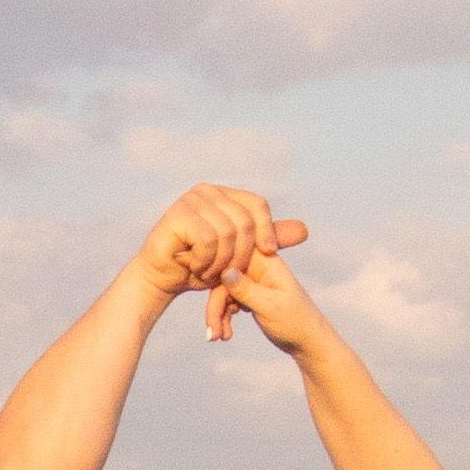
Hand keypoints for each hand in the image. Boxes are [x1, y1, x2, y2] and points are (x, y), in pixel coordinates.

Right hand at [138, 181, 309, 294]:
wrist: (164, 278)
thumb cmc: (202, 264)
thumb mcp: (241, 253)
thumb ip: (268, 240)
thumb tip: (305, 229)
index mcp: (225, 194)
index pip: (257, 204)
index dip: (267, 228)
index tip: (269, 252)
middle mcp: (207, 191)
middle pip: (245, 221)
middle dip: (241, 255)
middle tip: (227, 274)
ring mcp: (190, 199)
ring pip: (228, 234)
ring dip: (220, 262)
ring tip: (208, 271)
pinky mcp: (177, 214)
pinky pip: (208, 240)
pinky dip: (205, 261)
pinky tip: (193, 265)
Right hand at [199, 247, 325, 352]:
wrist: (308, 342)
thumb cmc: (295, 322)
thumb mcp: (269, 306)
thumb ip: (246, 289)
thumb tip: (224, 271)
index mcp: (266, 263)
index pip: (231, 257)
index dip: (215, 274)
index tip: (211, 304)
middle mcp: (258, 268)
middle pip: (223, 278)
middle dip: (215, 306)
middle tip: (212, 333)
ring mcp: (253, 282)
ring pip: (223, 292)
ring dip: (217, 315)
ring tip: (216, 338)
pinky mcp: (250, 295)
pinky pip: (228, 302)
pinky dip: (223, 318)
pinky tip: (225, 335)